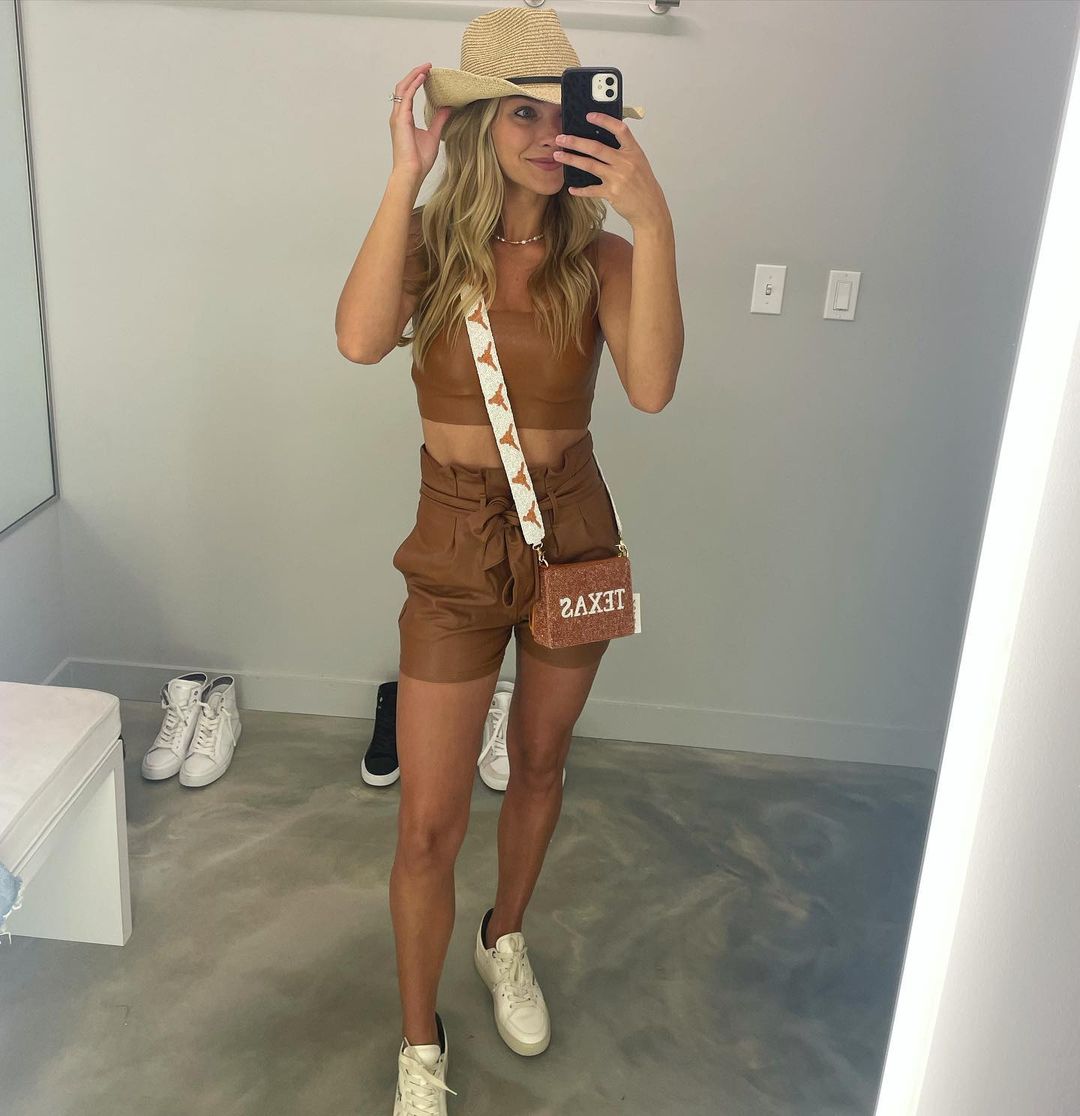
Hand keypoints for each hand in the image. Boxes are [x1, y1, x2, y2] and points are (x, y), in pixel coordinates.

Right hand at [389, 63, 452, 181]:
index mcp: (404, 119)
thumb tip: (448, 108)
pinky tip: (423, 77)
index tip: (428, 73)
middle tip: (428, 66)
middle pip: (403, 87)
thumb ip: (439, 120)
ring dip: (414, 76)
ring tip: (426, 68)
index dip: (416, 81)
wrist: (411, 173)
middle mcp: (398, 115)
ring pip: (403, 88)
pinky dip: (414, 84)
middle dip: (415, 74)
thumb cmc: (419, 160)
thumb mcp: (433, 135)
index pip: (408, 94)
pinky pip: (406, 96)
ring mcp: (397, 117)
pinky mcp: (400, 119)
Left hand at [553, 113, 668, 227]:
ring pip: (589, 165)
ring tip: (558, 156)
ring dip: (571, 159)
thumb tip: (603, 140)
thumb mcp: (639, 163)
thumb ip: (624, 151)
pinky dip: (580, 189)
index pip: (619, 129)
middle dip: (575, 141)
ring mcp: (617, 178)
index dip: (604, 120)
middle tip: (561, 138)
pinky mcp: (611, 193)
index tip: (589, 116)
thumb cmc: (644, 185)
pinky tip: (571, 188)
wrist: (651, 208)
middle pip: (596, 147)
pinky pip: (591, 190)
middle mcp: (625, 163)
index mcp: (633, 152)